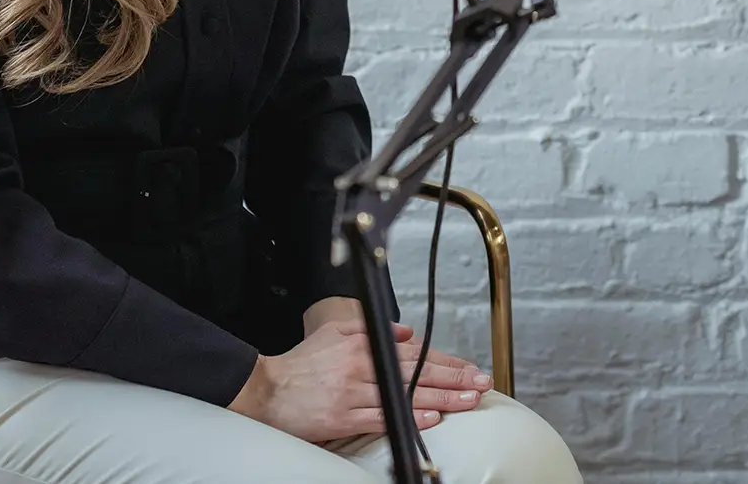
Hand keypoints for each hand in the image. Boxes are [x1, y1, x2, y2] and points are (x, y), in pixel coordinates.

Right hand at [228, 317, 492, 441]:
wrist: (266, 389)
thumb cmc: (301, 363)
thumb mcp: (337, 332)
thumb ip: (374, 328)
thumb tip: (409, 332)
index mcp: (363, 344)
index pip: (415, 353)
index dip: (445, 361)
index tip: (469, 367)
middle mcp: (362, 366)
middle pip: (417, 373)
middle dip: (454, 378)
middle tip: (481, 383)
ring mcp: (353, 393)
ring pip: (406, 395)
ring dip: (441, 399)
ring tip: (468, 401)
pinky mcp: (343, 418)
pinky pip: (382, 418)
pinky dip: (409, 418)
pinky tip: (432, 418)